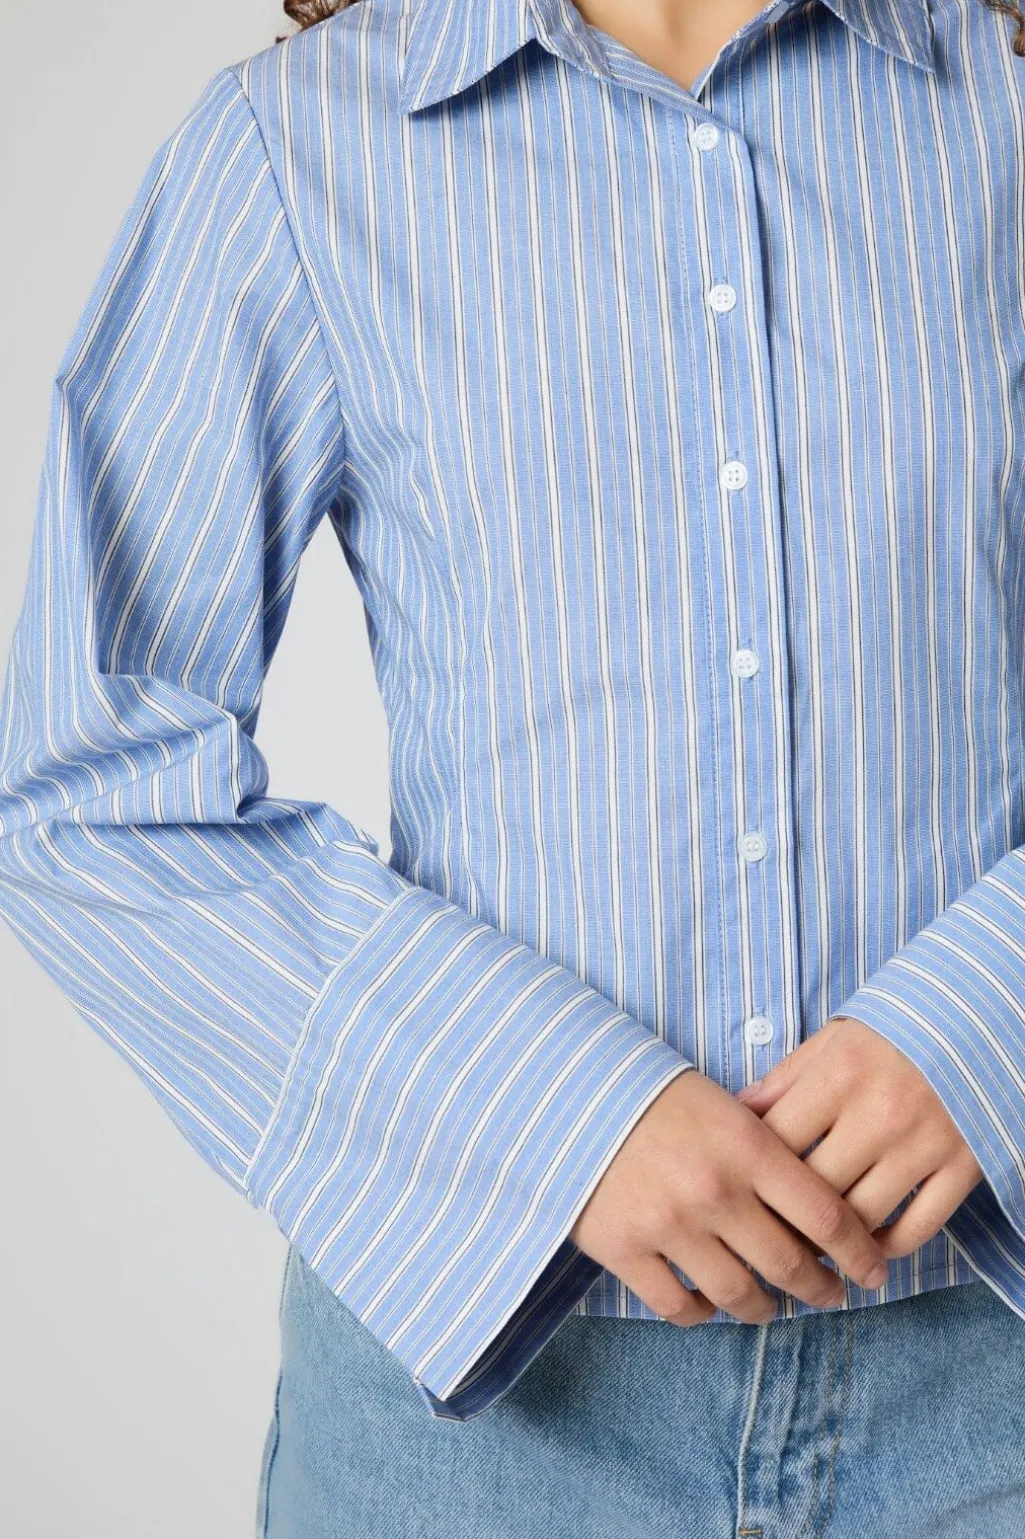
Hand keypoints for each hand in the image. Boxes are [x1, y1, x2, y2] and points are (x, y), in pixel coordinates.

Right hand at [568, 1067, 890, 1326]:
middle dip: (819, 1288)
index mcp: (747, 1146)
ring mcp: (668, 1224)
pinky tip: (708, 1305)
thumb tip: (815, 1203)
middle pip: (789, 1264)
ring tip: (770, 1307)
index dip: (859, 1252)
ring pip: (738, 1294)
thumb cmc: (652, 1093)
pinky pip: (677, 1306)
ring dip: (764, 1309)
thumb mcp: (720, 1103)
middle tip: (829, 1294)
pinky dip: (701, 1314)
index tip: (874, 1271)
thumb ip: (766, 1148)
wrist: (566, 1092)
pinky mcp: (623, 1249)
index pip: (826, 1215)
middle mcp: (714, 1191)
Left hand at [736, 1016, 984, 1258]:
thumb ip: (786, 1078)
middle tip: (771, 1235)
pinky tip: (869, 1245)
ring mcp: (924, 1144)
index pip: (778, 1142)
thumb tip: (738, 1115)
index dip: (752, 1172)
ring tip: (814, 1248)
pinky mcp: (964, 1167)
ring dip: (835, 1242)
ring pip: (863, 1218)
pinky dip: (889, 1247)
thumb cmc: (894, 1033)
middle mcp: (880, 1113)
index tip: (743, 1193)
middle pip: (816, 1190)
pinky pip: (918, 1227)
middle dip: (787, 1219)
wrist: (980, 1020)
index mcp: (841, 1075)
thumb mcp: (835, 1039)